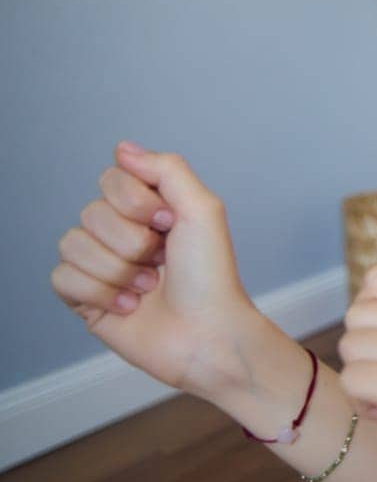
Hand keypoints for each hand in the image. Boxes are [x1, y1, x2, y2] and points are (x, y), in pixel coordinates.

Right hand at [50, 142, 263, 395]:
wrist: (206, 332)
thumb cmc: (211, 276)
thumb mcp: (202, 209)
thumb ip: (167, 169)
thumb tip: (122, 149)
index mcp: (147, 208)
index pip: (111, 178)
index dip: (136, 202)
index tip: (168, 221)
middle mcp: (120, 232)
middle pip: (91, 212)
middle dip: (132, 242)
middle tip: (162, 260)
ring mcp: (100, 265)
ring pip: (73, 245)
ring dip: (119, 270)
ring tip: (149, 287)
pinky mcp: (84, 298)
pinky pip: (62, 278)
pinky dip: (100, 293)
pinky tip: (130, 306)